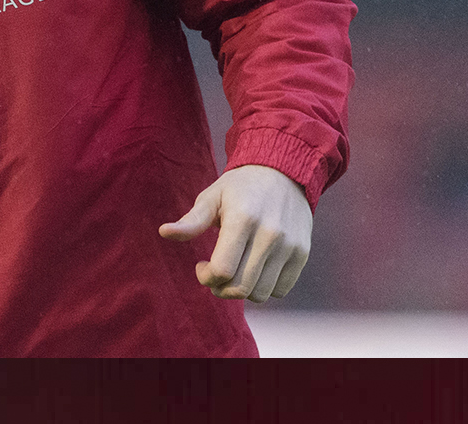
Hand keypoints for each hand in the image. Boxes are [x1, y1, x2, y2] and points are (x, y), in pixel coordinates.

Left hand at [158, 164, 311, 302]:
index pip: (222, 270)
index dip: (206, 277)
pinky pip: (281, 290)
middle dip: (220, 289)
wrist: (284, 173)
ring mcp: (289, 245)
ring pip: (261, 294)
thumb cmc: (241, 187)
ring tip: (235, 272)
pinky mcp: (302, 253)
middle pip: (241, 287)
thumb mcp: (213, 196)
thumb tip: (164, 232)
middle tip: (214, 275)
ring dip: (242, 291)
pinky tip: (254, 270)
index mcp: (242, 219)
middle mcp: (270, 234)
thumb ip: (192, 220)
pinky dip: (264, 288)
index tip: (201, 266)